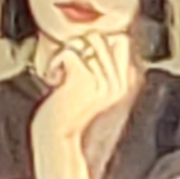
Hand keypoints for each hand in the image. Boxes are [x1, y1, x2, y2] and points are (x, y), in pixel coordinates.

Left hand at [27, 28, 140, 178]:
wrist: (58, 141)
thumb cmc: (69, 116)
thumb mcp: (93, 91)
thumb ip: (101, 68)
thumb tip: (96, 40)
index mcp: (124, 83)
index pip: (120, 40)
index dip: (97, 43)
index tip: (81, 60)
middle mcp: (117, 81)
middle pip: (102, 36)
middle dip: (79, 46)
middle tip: (67, 67)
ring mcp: (102, 80)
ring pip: (86, 40)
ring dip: (67, 52)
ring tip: (62, 73)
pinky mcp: (84, 80)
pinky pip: (69, 52)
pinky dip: (55, 62)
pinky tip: (55, 80)